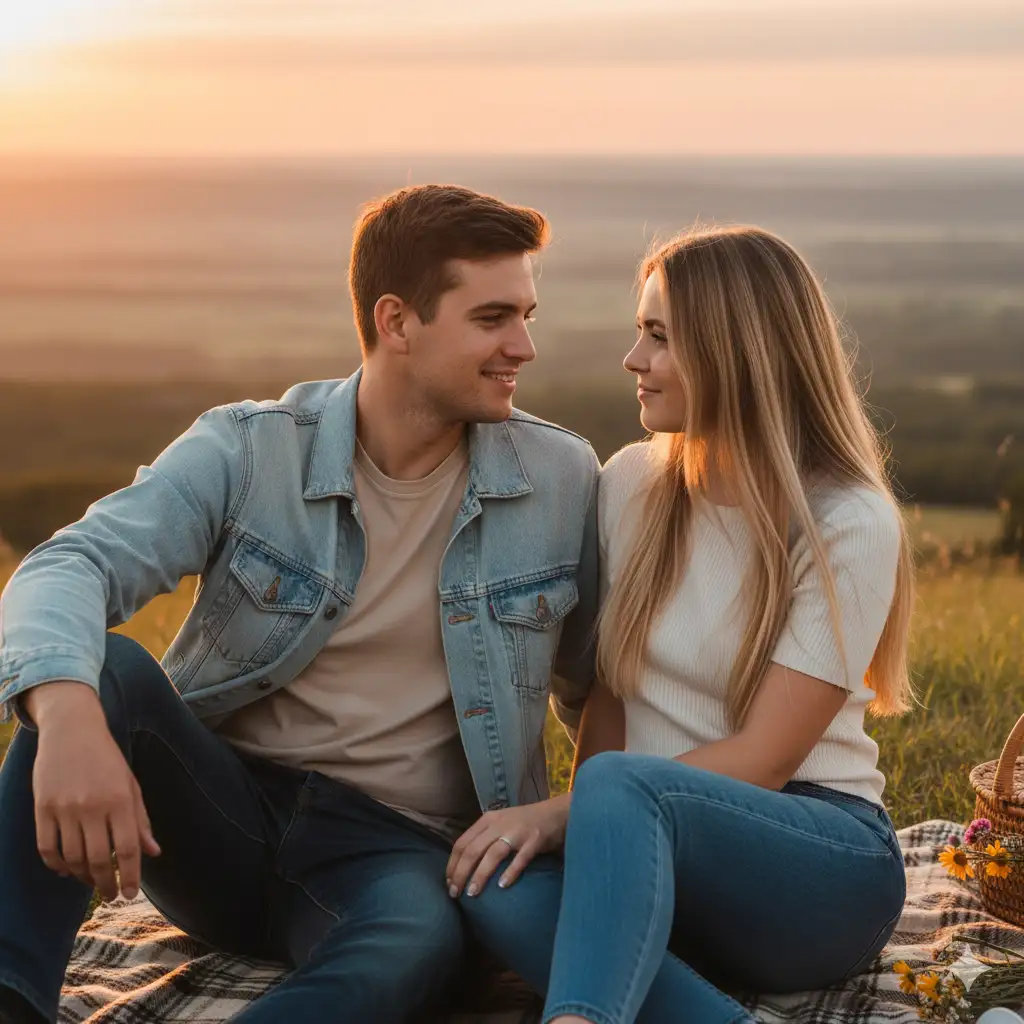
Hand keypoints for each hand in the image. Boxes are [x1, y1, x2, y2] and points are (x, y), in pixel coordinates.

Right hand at [26, 681, 160, 901]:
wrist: (72, 730)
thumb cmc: (107, 759)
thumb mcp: (131, 785)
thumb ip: (141, 820)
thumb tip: (153, 853)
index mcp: (120, 800)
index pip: (127, 849)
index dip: (130, 876)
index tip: (130, 894)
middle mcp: (93, 806)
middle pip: (98, 859)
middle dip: (105, 884)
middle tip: (110, 895)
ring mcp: (65, 808)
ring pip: (72, 858)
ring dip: (82, 877)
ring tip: (92, 882)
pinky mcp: (43, 808)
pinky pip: (47, 848)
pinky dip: (56, 865)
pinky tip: (66, 871)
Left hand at [446, 794, 569, 897]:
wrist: (556, 813)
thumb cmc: (525, 822)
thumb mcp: (500, 823)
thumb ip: (485, 838)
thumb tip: (464, 866)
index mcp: (488, 820)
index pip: (462, 842)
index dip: (452, 864)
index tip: (448, 883)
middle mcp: (499, 824)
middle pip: (473, 849)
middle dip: (461, 873)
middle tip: (455, 893)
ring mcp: (517, 832)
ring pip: (492, 854)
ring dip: (480, 875)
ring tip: (472, 893)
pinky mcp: (534, 840)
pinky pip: (520, 858)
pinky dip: (510, 872)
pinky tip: (503, 886)